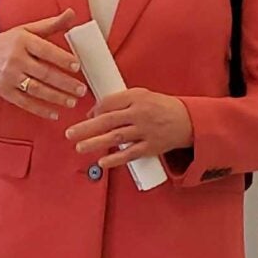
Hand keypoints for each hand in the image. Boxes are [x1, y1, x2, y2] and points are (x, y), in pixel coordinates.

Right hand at [0, 11, 89, 121]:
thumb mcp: (26, 30)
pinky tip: (55, 113)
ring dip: (57, 97)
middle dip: (65, 83)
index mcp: (22, 41)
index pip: (46, 51)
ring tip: (73, 101)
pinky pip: (25, 103)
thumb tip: (72, 13)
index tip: (77, 66)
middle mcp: (15, 59)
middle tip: (82, 89)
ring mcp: (9, 77)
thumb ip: (50, 24)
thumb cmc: (6, 43)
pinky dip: (40, 110)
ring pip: (37, 90)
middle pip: (44, 73)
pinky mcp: (5, 92)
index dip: (62, 59)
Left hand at [66, 88, 194, 170]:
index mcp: (137, 98)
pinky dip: (115, 159)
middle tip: (69, 133)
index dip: (95, 109)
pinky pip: (130, 154)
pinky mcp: (150, 147)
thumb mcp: (142, 96)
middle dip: (86, 127)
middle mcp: (140, 114)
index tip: (86, 115)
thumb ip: (119, 102)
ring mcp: (145, 132)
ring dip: (96, 143)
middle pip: (108, 120)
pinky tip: (102, 162)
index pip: (110, 102)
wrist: (188, 121)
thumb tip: (95, 113)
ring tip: (79, 147)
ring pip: (116, 137)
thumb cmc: (161, 107)